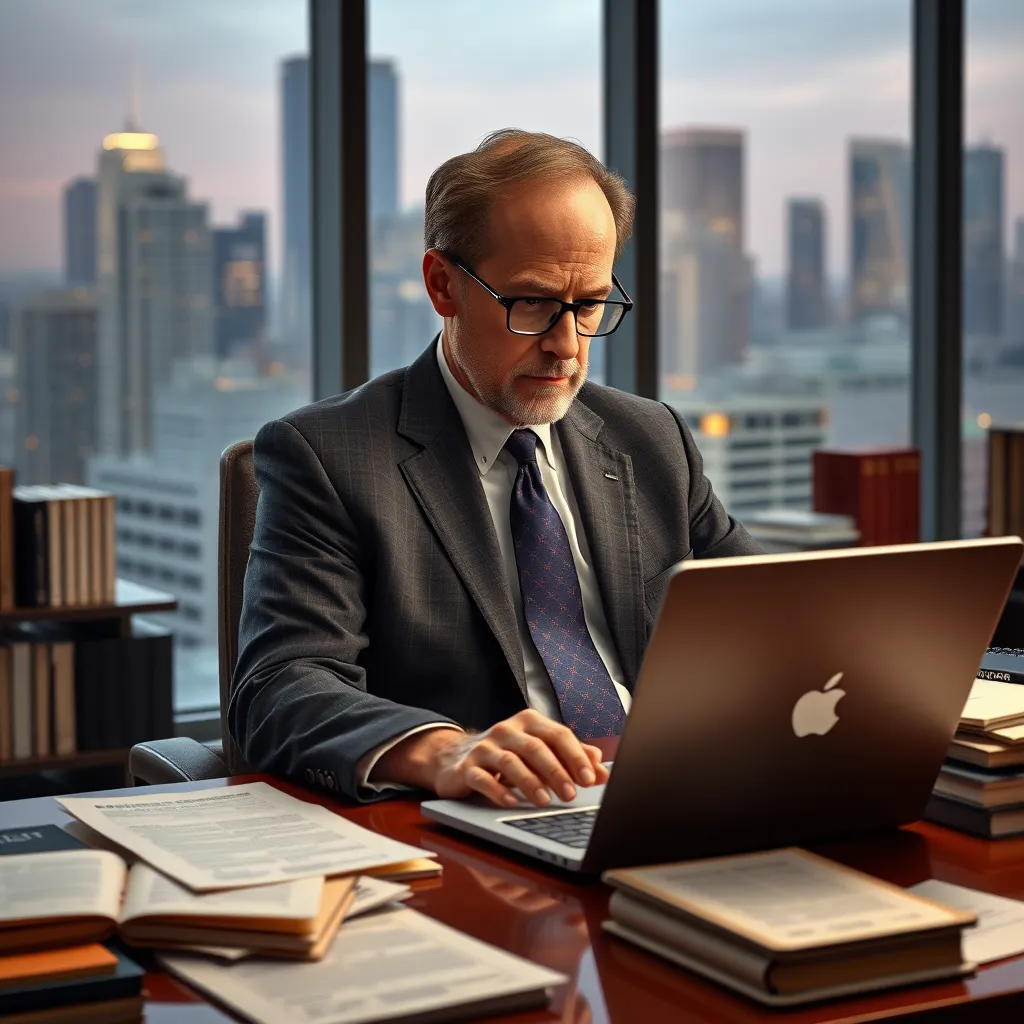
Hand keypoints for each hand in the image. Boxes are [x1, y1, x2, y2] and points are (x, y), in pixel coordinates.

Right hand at [374, 710, 609, 807]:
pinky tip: (512, 802)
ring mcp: (485, 747)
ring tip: (545, 802)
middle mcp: (507, 730)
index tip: (591, 779)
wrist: (454, 758)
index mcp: (529, 722)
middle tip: (571, 794)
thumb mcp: (538, 752)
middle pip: (536, 748)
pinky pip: (483, 778)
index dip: (576, 757)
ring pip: (510, 762)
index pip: (558, 735)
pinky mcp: (467, 767)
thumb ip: (570, 758)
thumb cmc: (507, 755)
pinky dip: (498, 790)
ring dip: (530, 782)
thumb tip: (602, 771)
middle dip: (556, 771)